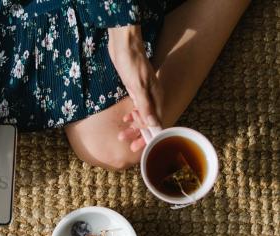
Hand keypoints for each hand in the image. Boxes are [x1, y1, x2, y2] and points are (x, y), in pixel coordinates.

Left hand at [108, 25, 163, 151]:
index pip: (157, 124)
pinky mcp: (136, 90)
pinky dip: (132, 116)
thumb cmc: (131, 64)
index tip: (140, 148)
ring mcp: (145, 94)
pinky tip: (125, 120)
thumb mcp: (138, 86)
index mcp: (157, 98)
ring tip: (121, 135)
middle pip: (150, 122)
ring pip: (142, 116)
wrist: (124, 44)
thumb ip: (145, 106)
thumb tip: (154, 125)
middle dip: (139, 134)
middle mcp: (154, 98)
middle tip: (128, 144)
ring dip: (133, 127)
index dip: (150, 137)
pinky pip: (137, 108)